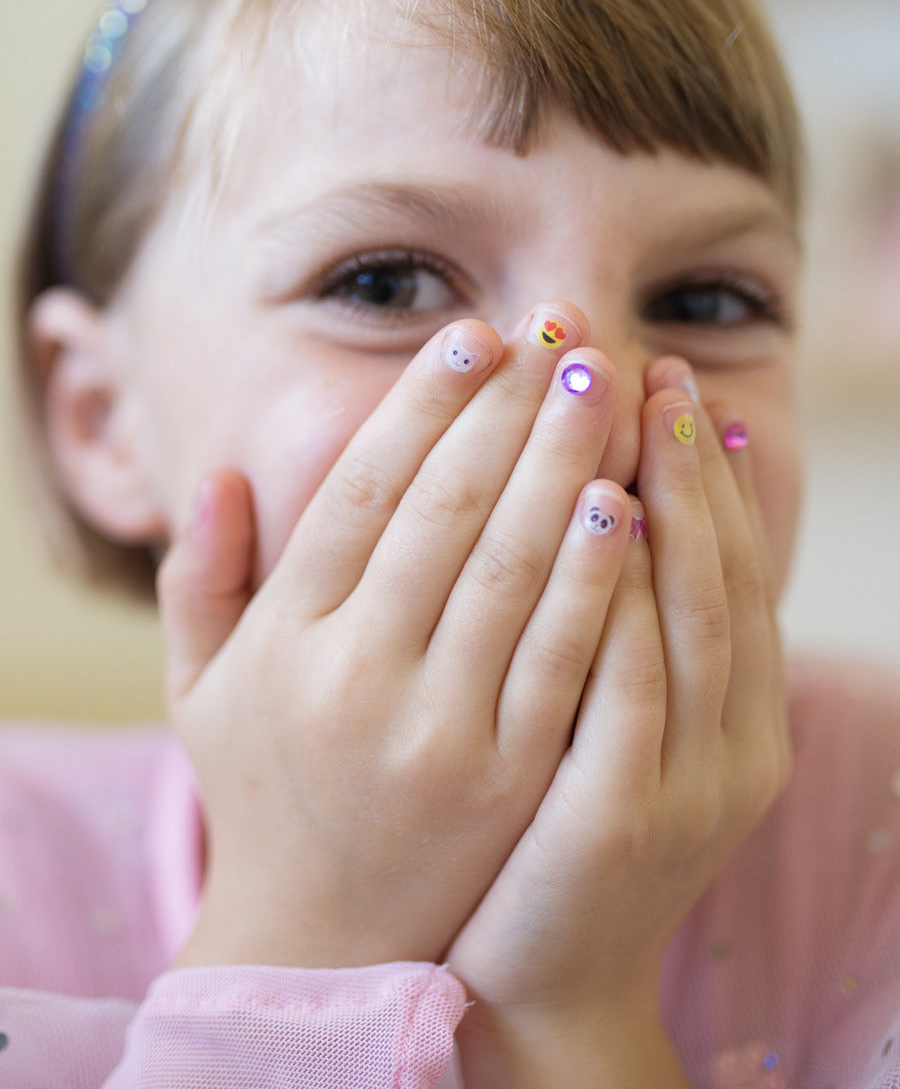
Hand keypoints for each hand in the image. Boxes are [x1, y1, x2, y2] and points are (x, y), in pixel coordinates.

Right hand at [158, 305, 635, 969]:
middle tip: (563, 331)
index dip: (422, 404)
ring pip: (513, 570)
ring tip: (604, 386)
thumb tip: (219, 474)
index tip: (475, 335)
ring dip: (564, 465)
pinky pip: (564, 657)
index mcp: (288, 637)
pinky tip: (628, 502)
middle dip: (511, 410)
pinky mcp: (511, 777)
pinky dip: (596, 574)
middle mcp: (357, 673)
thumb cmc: (267, 788)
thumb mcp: (201, 686)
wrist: (325, 940)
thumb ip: (197, 578)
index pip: (363, 492)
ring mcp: (438, 729)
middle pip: (449, 512)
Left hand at [447, 358, 791, 1085]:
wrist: (541, 970)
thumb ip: (628, 626)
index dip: (707, 469)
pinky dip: (629, 594)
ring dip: (671, 498)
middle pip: (719, 570)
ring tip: (635, 403)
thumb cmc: (557, 824)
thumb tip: (616, 501)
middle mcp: (731, 738)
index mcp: (734, 712)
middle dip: (687, 459)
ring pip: (691, 611)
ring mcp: (686, 780)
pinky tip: (608, 513)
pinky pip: (632, 683)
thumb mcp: (615, 724)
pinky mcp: (621, 816)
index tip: (674, 379)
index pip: (730, 565)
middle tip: (654, 363)